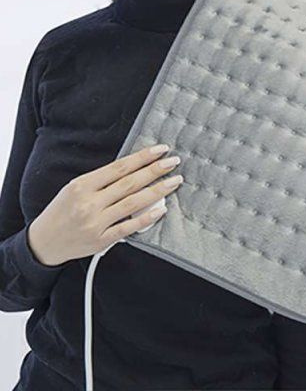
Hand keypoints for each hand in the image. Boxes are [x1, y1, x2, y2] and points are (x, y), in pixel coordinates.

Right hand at [28, 144, 181, 265]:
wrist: (43, 242)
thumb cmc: (61, 211)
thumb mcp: (75, 188)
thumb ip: (102, 180)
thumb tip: (134, 169)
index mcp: (82, 185)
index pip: (119, 167)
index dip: (142, 157)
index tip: (160, 150)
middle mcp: (90, 203)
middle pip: (129, 183)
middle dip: (155, 170)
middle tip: (173, 162)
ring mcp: (96, 223)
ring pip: (133, 203)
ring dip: (157, 191)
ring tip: (174, 181)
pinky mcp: (101, 240)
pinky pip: (128, 227)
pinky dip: (146, 218)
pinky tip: (161, 209)